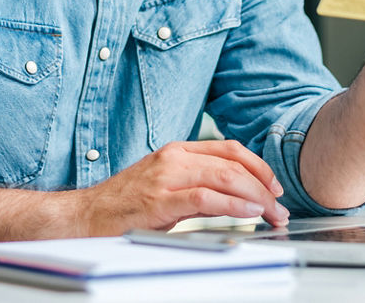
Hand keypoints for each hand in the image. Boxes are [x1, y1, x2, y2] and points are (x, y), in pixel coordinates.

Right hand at [70, 140, 288, 235]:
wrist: (84, 217)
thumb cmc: (124, 205)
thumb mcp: (166, 186)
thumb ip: (199, 186)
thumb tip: (236, 196)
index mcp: (177, 151)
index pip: (229, 148)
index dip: (258, 165)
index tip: (274, 186)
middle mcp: (174, 157)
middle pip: (233, 162)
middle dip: (264, 185)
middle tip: (279, 207)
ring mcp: (166, 177)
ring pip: (225, 176)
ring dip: (256, 196)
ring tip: (271, 213)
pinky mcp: (160, 200)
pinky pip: (206, 197)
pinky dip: (233, 204)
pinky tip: (248, 212)